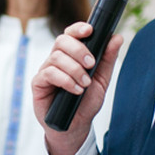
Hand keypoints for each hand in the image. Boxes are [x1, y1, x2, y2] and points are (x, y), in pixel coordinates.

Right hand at [31, 22, 122, 154]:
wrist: (76, 127)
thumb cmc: (86, 102)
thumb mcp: (102, 80)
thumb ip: (107, 59)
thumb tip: (117, 38)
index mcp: (71, 55)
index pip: (71, 34)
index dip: (78, 28)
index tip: (89, 30)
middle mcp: (57, 59)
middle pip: (62, 40)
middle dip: (78, 50)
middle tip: (91, 64)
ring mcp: (46, 70)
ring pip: (57, 57)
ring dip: (75, 69)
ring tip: (85, 83)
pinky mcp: (38, 83)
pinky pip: (49, 73)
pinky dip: (66, 80)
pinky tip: (75, 90)